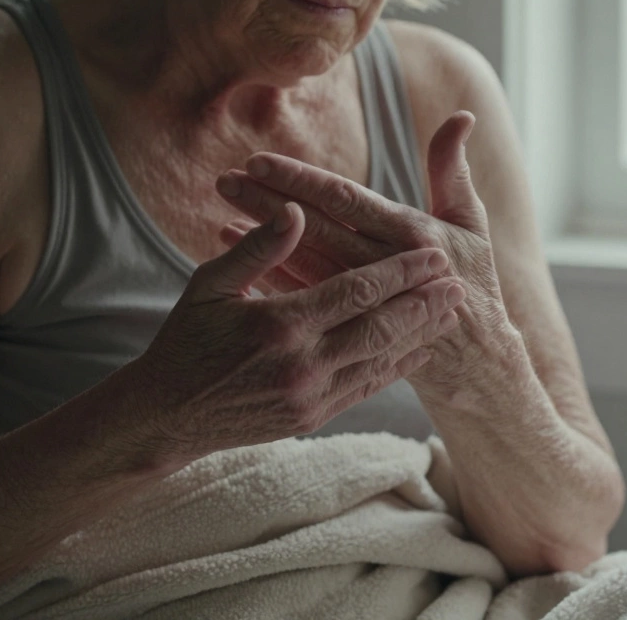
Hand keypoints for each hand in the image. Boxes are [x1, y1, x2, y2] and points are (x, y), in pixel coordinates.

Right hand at [132, 202, 465, 461]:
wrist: (168, 416)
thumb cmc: (185, 341)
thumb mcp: (209, 286)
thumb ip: (258, 249)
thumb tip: (296, 210)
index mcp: (278, 324)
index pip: (354, 291)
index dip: (398, 271)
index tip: (431, 252)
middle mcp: (301, 364)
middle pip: (379, 327)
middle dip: (423, 303)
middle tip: (458, 283)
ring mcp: (309, 396)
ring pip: (379, 360)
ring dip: (419, 335)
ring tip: (450, 313)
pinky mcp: (312, 418)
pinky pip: (365, 388)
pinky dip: (395, 368)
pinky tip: (417, 351)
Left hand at [213, 112, 518, 391]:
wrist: (475, 361)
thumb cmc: (473, 280)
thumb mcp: (470, 223)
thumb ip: (453, 170)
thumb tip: (462, 115)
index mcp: (411, 235)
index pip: (346, 200)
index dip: (301, 180)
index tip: (258, 161)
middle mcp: (383, 267)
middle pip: (315, 229)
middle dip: (268, 203)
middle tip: (225, 180)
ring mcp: (364, 304)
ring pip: (303, 264)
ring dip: (261, 239)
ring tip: (224, 209)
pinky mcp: (351, 328)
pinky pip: (302, 299)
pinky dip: (269, 275)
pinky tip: (237, 254)